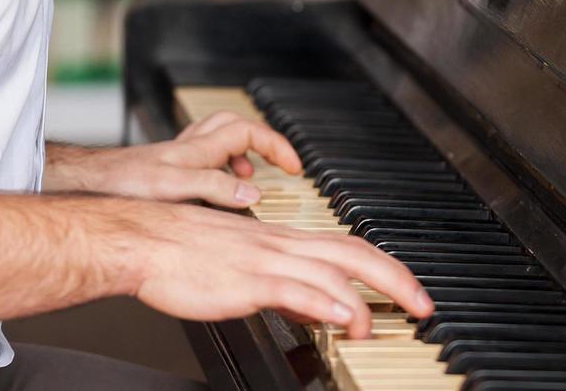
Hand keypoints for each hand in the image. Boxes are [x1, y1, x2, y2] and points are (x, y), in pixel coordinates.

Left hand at [46, 111, 301, 207]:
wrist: (85, 186)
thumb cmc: (121, 185)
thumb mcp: (173, 187)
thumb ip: (213, 189)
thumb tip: (252, 193)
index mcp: (197, 149)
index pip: (248, 130)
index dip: (275, 145)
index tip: (294, 167)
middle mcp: (189, 148)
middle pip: (235, 126)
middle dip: (261, 140)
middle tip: (278, 163)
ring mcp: (176, 158)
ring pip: (218, 142)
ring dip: (239, 154)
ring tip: (249, 180)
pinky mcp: (164, 172)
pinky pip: (202, 160)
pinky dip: (217, 170)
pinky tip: (213, 194)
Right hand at [128, 202, 433, 338]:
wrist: (142, 239)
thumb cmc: (181, 252)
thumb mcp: (241, 264)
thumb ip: (283, 286)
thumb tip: (317, 309)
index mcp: (280, 240)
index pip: (347, 245)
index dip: (385, 266)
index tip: (408, 289)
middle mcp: (280, 244)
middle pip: (354, 252)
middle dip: (395, 279)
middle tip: (423, 305)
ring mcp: (265, 260)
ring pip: (333, 269)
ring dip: (366, 299)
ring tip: (381, 326)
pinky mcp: (247, 279)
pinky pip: (296, 289)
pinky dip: (326, 304)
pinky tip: (343, 320)